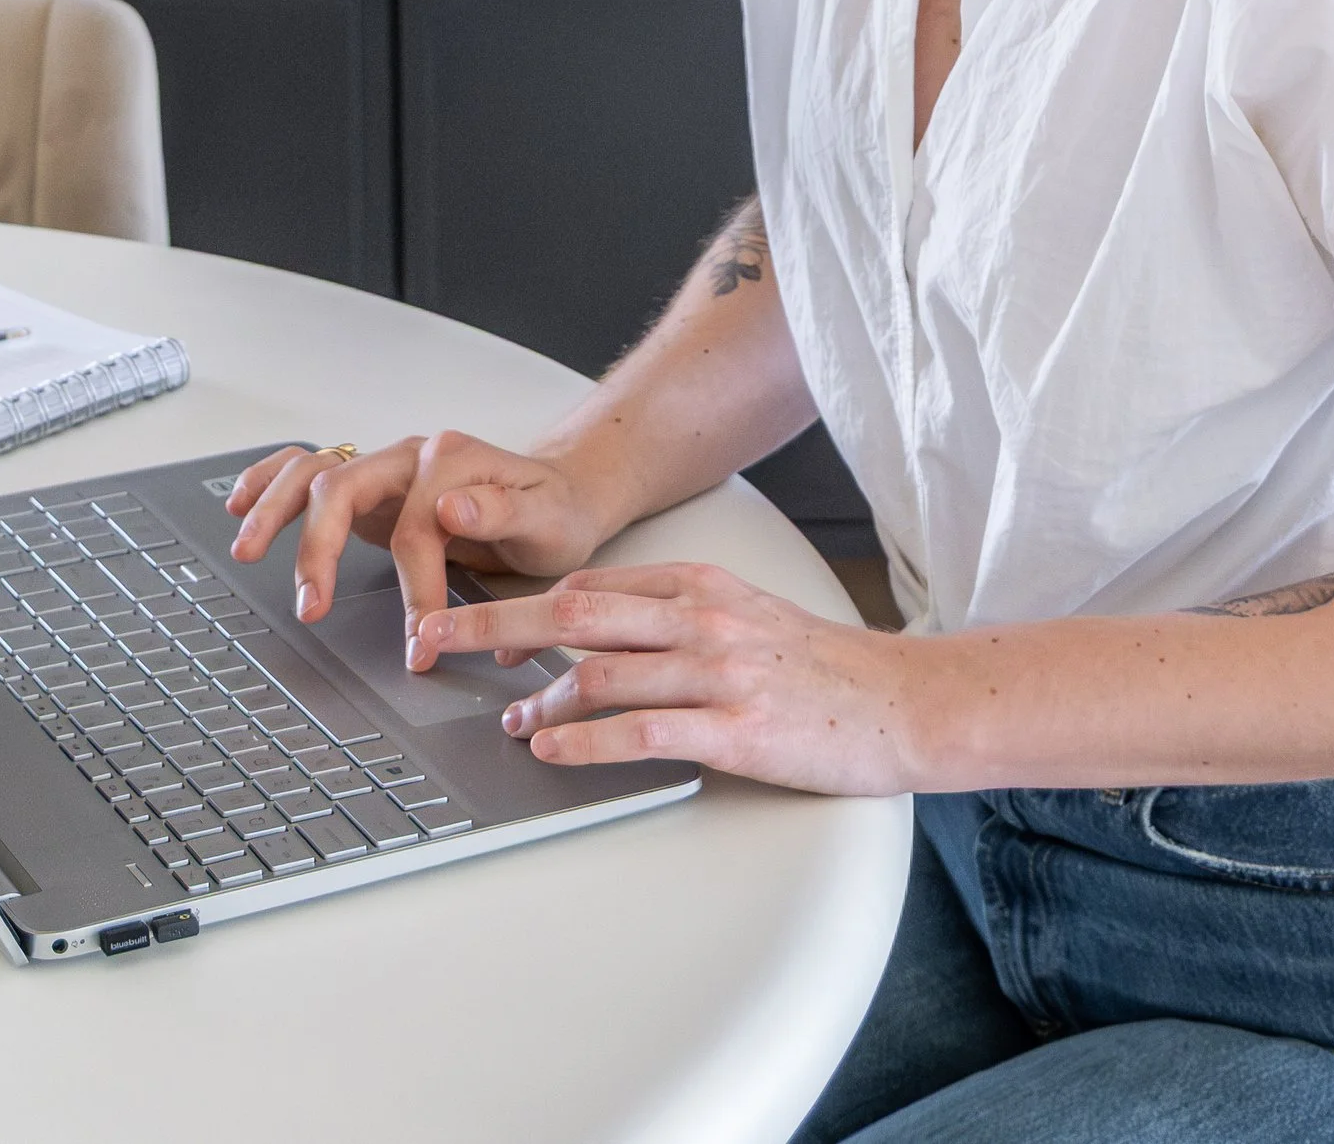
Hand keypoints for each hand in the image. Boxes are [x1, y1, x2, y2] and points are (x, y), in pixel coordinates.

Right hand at [224, 431, 613, 629]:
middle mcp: (410, 456)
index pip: (414, 526)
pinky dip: (270, 481)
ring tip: (247, 550)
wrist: (562, 495)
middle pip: (344, 487)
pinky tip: (242, 503)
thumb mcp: (548, 518)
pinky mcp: (370, 487)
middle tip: (311, 608)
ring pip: (314, 471)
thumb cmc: (554, 512)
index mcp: (452, 461)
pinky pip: (309, 470)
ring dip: (276, 510)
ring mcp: (386, 468)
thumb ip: (501, 511)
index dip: (415, 588)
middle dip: (319, 548)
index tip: (422, 642)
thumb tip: (451, 506)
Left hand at [410, 559, 923, 796]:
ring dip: (537, 696)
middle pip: (574, 613)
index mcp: (698, 586)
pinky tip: (549, 747)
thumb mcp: (743, 615)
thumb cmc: (818, 665)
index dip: (518, 603)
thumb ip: (672, 619)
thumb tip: (592, 642)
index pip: (588, 586)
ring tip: (500, 720)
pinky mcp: (735, 729)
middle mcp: (700, 619)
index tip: (469, 617)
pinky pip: (642, 729)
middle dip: (494, 626)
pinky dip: (585, 738)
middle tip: (434, 641)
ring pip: (601, 670)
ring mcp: (717, 672)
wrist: (899, 699)